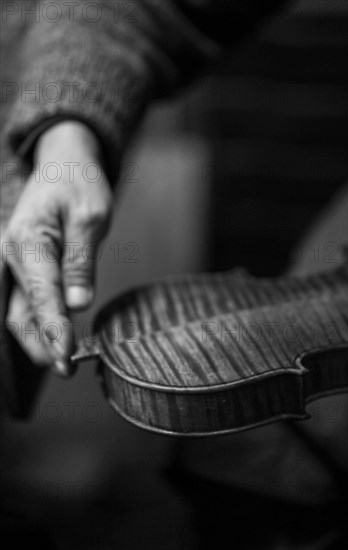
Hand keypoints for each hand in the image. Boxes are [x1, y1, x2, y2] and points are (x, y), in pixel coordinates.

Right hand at [4, 121, 112, 375]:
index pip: (42, 295)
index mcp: (29, 241)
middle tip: (67, 369)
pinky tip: (56, 337)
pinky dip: (41, 322)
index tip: (66, 356)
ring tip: (63, 361)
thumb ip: (82, 262)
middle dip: (42, 343)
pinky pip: (28, 300)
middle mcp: (15, 255)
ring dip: (39, 338)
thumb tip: (77, 305)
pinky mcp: (27, 266)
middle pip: (22, 310)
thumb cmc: (79, 185)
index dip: (53, 329)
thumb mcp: (90, 217)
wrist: (64, 164)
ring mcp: (17, 262)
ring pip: (22, 310)